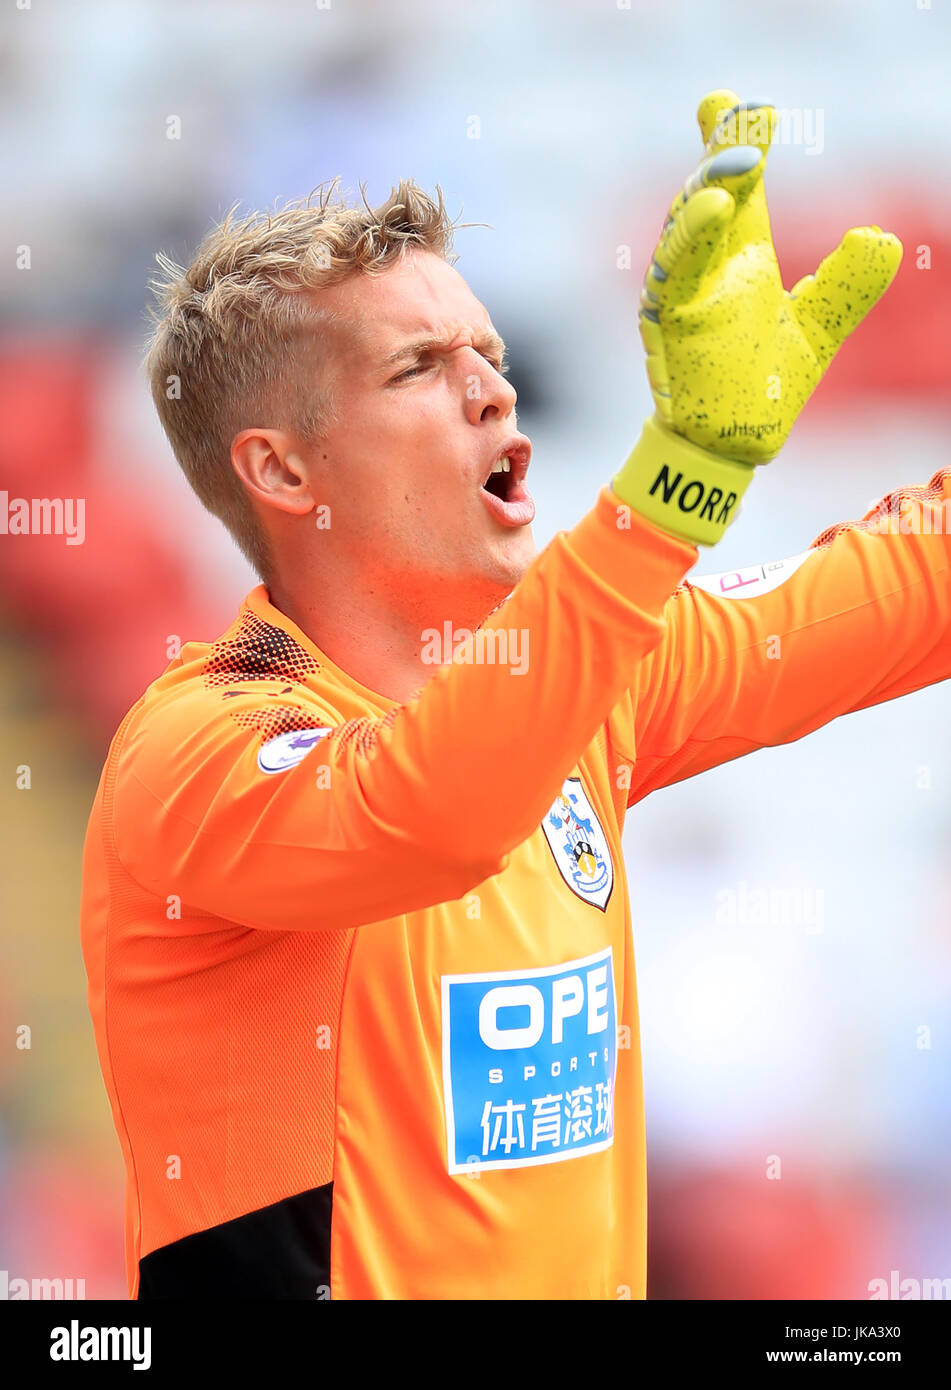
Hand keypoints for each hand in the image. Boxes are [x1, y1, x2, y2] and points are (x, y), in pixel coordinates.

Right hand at [638, 89, 902, 462]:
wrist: (731, 449)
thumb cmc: (762, 390)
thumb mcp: (820, 327)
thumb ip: (849, 282)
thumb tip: (883, 235)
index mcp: (740, 260)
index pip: (737, 188)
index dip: (735, 142)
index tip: (742, 103)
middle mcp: (707, 268)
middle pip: (705, 191)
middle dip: (720, 148)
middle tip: (738, 107)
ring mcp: (683, 292)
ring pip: (685, 224)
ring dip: (709, 185)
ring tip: (746, 157)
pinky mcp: (671, 322)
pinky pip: (675, 270)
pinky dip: (693, 235)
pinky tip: (720, 203)